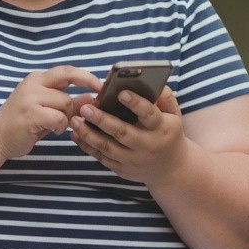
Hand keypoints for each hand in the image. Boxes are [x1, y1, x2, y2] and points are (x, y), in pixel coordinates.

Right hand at [0, 65, 101, 159]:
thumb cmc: (22, 124)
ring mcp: (30, 97)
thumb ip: (67, 102)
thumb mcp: (46, 110)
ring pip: (65, 102)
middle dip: (87, 82)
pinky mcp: (30, 113)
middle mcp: (33, 83)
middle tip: (97, 95)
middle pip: (68, 75)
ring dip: (68, 116)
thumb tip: (91, 98)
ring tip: (58, 125)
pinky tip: (53, 130)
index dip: (85, 76)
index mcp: (37, 79)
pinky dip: (61, 126)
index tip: (100, 84)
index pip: (66, 70)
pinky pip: (59, 117)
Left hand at [70, 84, 188, 186]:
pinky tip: (76, 134)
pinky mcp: (122, 168)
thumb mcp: (174, 114)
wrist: (170, 168)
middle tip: (85, 108)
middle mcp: (147, 145)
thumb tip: (147, 81)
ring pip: (107, 147)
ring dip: (88, 134)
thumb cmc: (168, 132)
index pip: (149, 114)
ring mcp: (133, 159)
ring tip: (74, 120)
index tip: (121, 92)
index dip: (136, 103)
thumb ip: (164, 96)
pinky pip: (102, 158)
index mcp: (161, 128)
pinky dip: (87, 146)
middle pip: (122, 132)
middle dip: (102, 120)